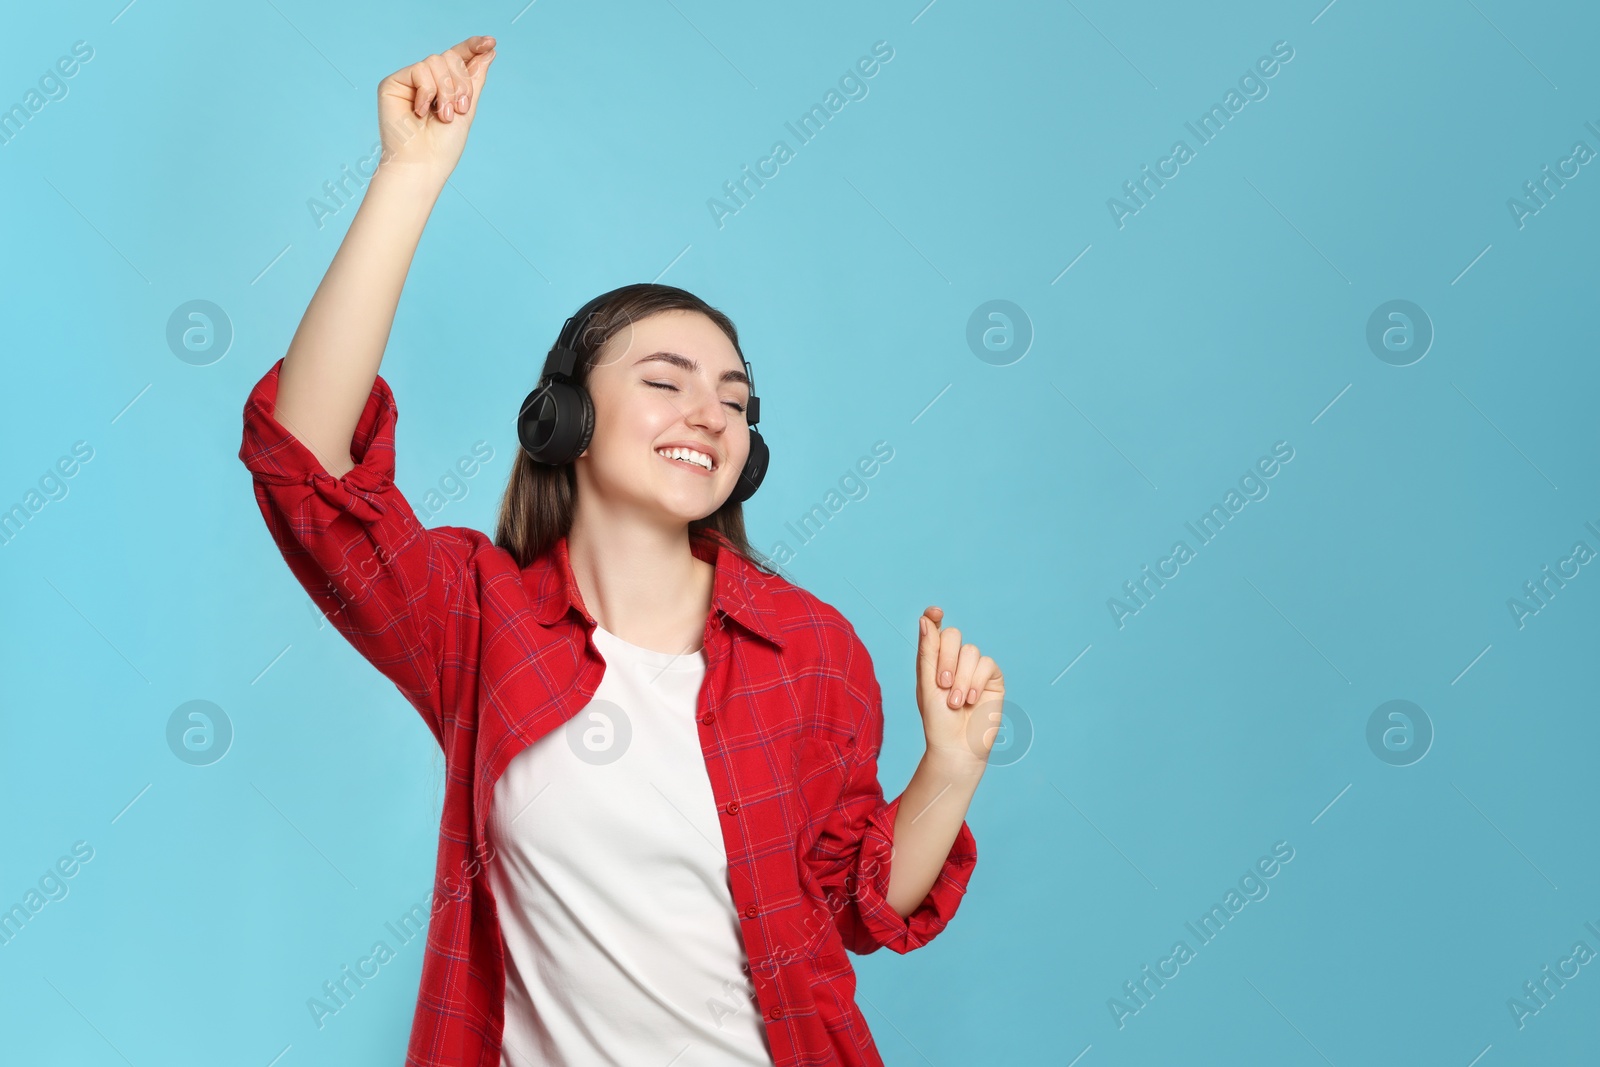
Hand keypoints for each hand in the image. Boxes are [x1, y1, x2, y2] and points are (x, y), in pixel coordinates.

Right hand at [376, 36, 497, 182]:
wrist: (423, 164)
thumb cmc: (443, 146)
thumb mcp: (467, 109)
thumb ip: (475, 79)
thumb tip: (490, 50)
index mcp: (444, 86)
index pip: (458, 58)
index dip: (473, 47)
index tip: (491, 42)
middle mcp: (426, 81)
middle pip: (449, 57)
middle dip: (461, 83)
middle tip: (459, 109)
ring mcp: (409, 81)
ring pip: (435, 61)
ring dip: (446, 91)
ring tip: (442, 116)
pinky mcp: (393, 83)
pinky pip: (419, 70)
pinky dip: (427, 92)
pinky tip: (420, 112)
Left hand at [915, 606, 1003, 769]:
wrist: (956, 747)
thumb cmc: (937, 719)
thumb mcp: (927, 684)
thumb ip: (928, 652)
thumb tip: (926, 619)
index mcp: (933, 659)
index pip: (935, 629)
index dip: (934, 617)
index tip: (935, 613)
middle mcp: (954, 660)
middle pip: (953, 635)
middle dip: (946, 659)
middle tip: (943, 684)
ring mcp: (974, 668)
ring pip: (971, 651)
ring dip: (961, 678)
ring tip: (956, 702)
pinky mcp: (992, 678)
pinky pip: (987, 664)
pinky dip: (976, 681)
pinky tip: (971, 700)